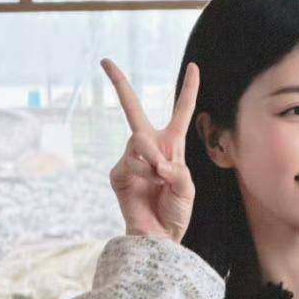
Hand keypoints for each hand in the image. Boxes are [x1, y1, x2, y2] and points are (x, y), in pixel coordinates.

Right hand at [103, 57, 199, 242]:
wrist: (159, 237)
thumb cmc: (175, 213)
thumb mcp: (187, 189)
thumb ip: (177, 171)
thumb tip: (158, 162)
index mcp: (172, 146)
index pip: (181, 113)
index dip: (188, 90)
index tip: (193, 66)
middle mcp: (150, 147)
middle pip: (133, 109)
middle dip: (119, 84)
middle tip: (106, 61)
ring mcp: (131, 159)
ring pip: (138, 139)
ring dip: (152, 157)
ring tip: (160, 178)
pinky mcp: (118, 173)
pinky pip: (131, 161)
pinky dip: (143, 173)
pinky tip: (148, 186)